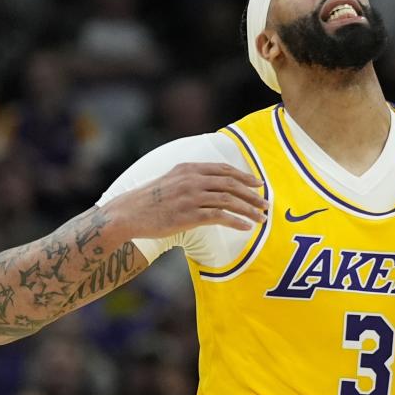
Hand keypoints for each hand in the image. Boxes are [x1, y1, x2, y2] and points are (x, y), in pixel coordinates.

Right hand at [106, 162, 267, 237]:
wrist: (128, 213)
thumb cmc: (150, 199)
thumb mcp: (171, 179)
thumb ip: (192, 178)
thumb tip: (214, 183)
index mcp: (189, 168)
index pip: (224, 170)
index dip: (244, 177)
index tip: (258, 184)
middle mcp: (192, 180)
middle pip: (231, 184)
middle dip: (252, 194)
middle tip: (265, 204)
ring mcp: (191, 197)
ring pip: (229, 201)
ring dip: (248, 209)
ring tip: (261, 218)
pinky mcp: (189, 216)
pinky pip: (220, 217)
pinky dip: (236, 221)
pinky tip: (246, 227)